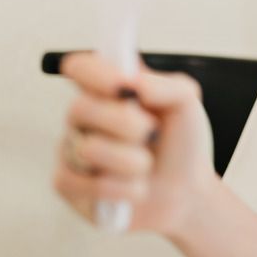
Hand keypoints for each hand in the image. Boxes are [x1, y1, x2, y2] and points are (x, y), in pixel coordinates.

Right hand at [53, 52, 217, 236]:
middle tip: (151, 131)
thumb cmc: (181, 140)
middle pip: (80, 108)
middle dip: (125, 123)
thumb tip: (133, 83)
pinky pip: (81, 185)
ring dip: (132, 161)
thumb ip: (166, 85)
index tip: (123, 85)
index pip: (80, 67)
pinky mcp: (69, 186)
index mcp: (108, 88)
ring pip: (87, 150)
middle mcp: (85, 115)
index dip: (94, 73)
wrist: (187, 189)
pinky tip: (137, 188)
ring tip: (147, 164)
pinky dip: (122, 189)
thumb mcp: (187, 104)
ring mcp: (72, 149)